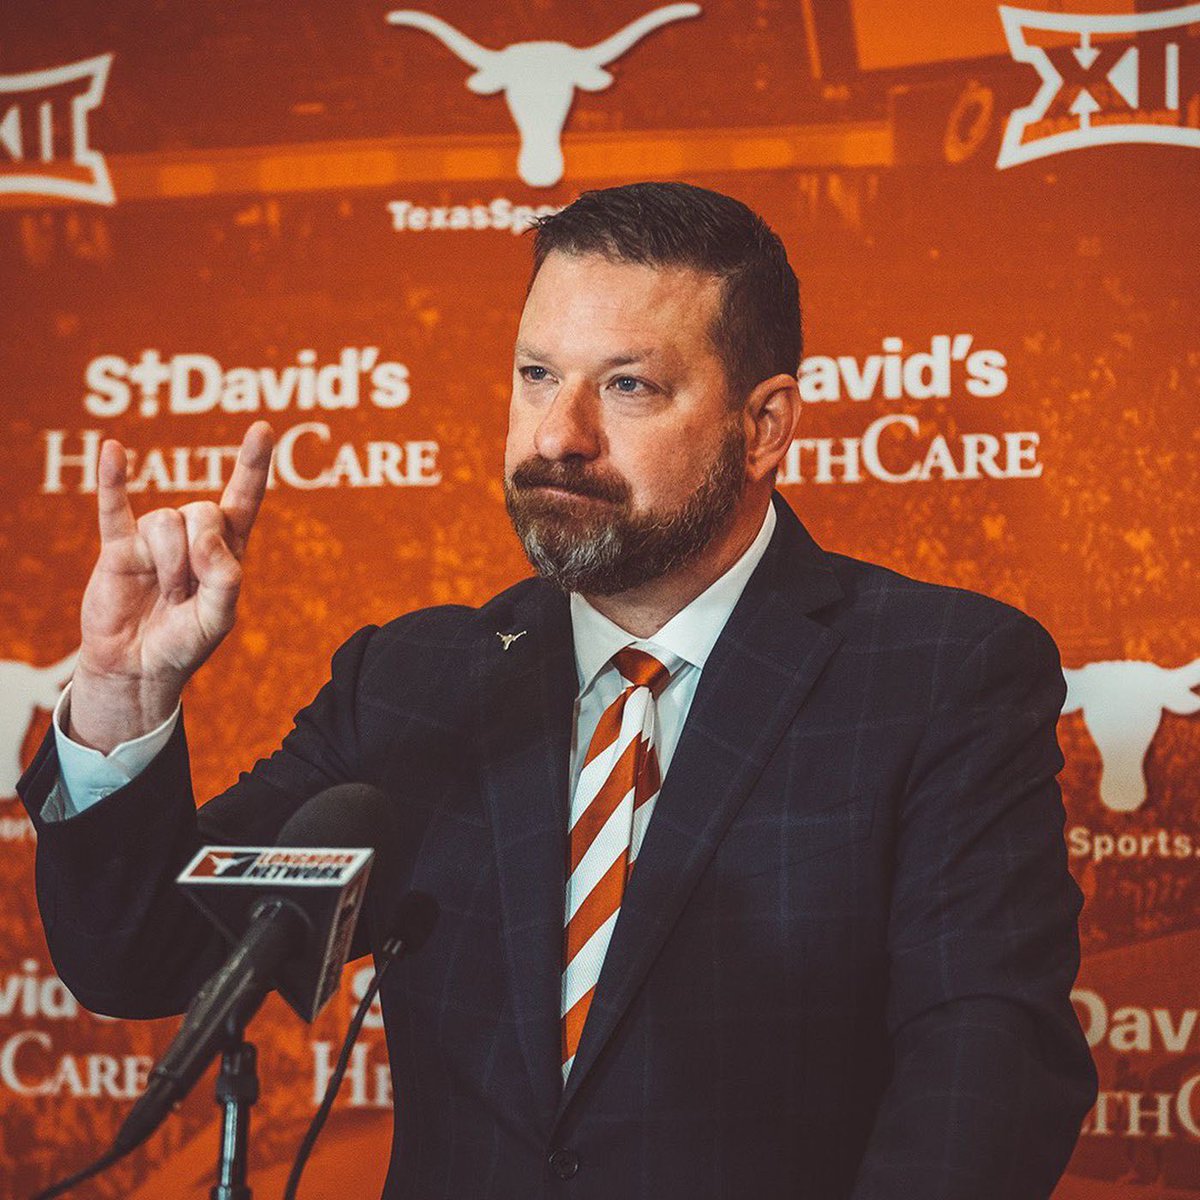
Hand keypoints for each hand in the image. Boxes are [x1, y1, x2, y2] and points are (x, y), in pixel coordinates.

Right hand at [68, 422, 275, 752]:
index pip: (244, 499)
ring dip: (168, 561)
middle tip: (187, 590)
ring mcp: (154, 539)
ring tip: (164, 591)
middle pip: (202, 510)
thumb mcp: (219, 617)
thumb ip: (225, 578)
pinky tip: (112, 450)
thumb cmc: (186, 642)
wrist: (138, 667)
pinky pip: (113, 506)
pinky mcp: (119, 547)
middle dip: (197, 551)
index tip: (262, 429)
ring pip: (165, 521)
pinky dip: (113, 479)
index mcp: (226, 548)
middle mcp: (192, 536)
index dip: (253, 465)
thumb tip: (207, 536)